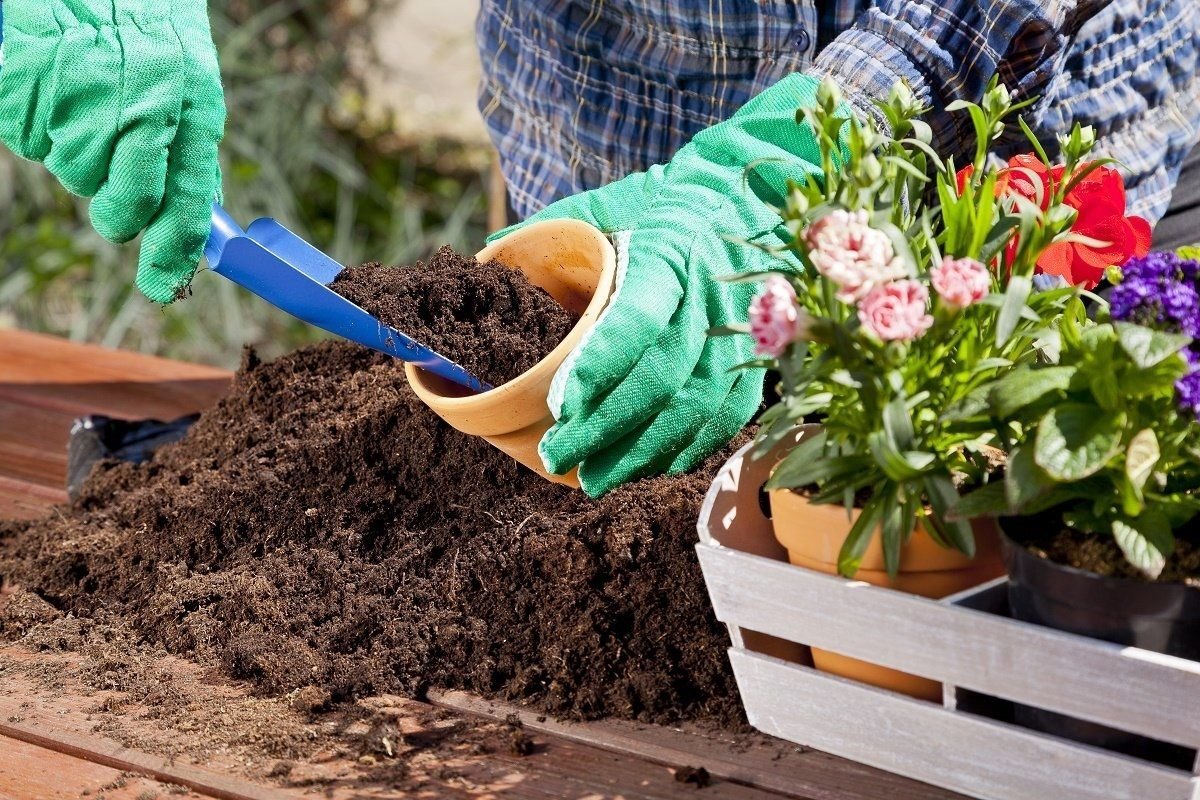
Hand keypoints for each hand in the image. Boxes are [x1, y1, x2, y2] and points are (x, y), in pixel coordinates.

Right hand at [0, 0, 224, 302]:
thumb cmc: (143, 27)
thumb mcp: (190, 81)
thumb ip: (191, 147)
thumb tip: (200, 213)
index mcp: (190, 107)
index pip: (186, 203)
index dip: (172, 252)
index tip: (162, 287)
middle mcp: (139, 105)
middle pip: (123, 204)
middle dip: (117, 211)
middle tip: (113, 193)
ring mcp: (80, 96)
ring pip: (75, 175)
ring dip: (77, 156)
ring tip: (85, 106)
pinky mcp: (26, 85)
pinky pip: (32, 141)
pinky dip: (39, 126)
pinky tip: (55, 91)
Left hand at [492, 73, 831, 495]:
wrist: (750, 195)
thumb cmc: (667, 203)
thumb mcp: (612, 202)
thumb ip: (555, 230)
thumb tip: (490, 254)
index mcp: (667, 254)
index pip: (635, 319)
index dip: (601, 368)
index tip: (562, 406)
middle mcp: (708, 297)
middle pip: (661, 378)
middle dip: (607, 428)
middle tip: (559, 457)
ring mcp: (739, 332)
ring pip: (695, 407)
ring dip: (643, 451)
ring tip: (596, 477)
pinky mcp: (757, 357)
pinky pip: (727, 415)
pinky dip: (687, 447)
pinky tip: (650, 466)